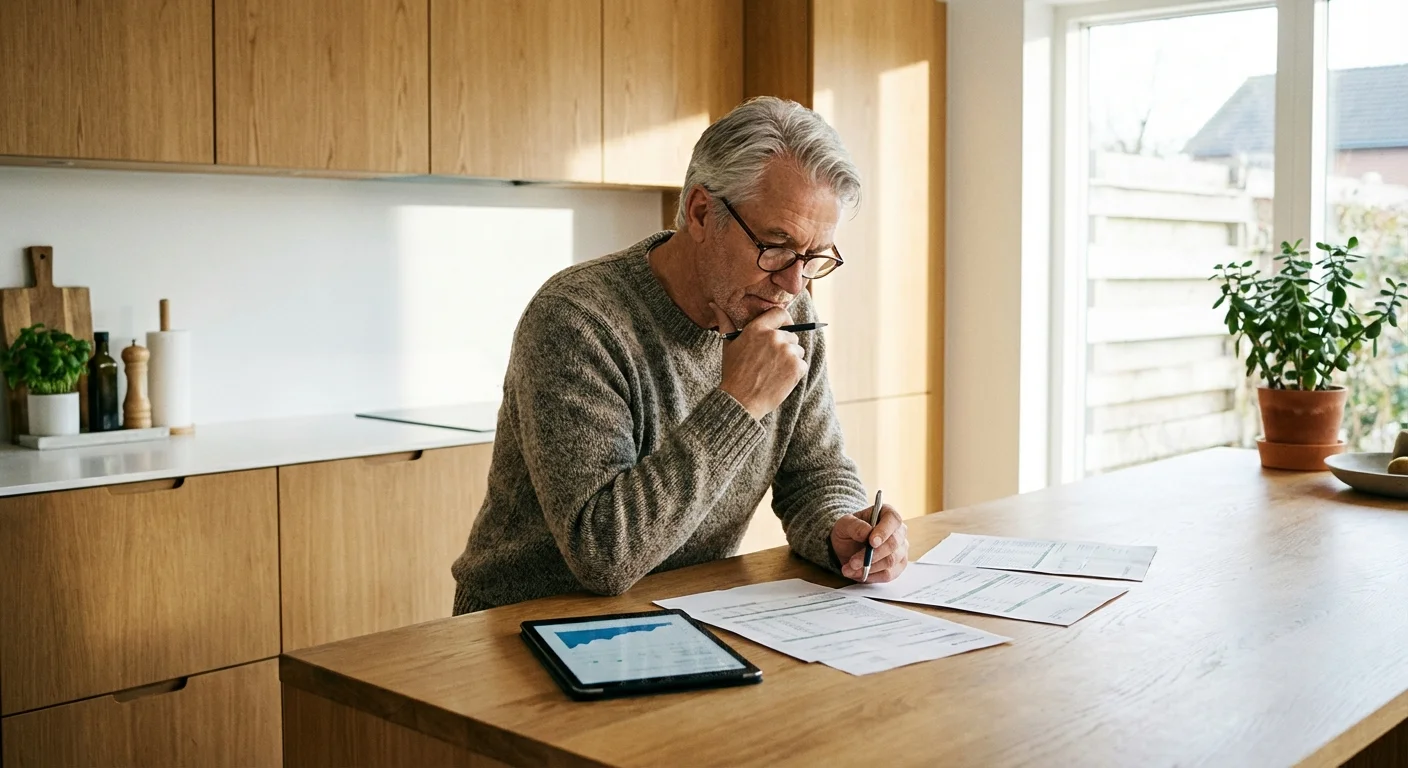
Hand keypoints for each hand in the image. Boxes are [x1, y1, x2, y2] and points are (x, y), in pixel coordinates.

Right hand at [711, 303, 806, 420]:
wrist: (740, 401)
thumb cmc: (733, 372)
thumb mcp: (728, 345)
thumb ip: (725, 322)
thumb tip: (713, 304)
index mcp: (757, 329)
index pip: (779, 313)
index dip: (784, 320)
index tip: (785, 327)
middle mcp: (774, 337)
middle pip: (791, 336)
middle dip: (784, 347)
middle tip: (770, 362)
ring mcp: (787, 352)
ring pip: (798, 351)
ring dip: (790, 360)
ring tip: (773, 372)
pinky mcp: (796, 367)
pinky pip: (802, 365)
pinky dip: (794, 373)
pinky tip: (779, 379)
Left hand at [830, 504, 908, 582]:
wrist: (847, 545)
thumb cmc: (849, 530)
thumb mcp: (844, 524)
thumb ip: (854, 526)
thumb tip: (866, 532)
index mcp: (887, 514)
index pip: (893, 520)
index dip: (884, 532)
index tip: (871, 542)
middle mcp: (899, 531)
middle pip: (893, 544)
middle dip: (872, 555)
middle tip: (853, 562)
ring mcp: (901, 549)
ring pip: (890, 561)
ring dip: (869, 567)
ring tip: (850, 569)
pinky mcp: (898, 566)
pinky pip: (888, 574)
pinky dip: (872, 576)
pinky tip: (858, 574)